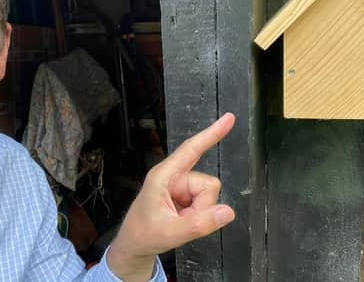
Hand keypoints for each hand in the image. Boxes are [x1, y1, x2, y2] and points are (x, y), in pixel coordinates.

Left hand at [107, 113, 235, 280]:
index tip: (229, 118)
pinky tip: (182, 219)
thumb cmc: (144, 234)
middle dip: (203, 206)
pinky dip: (198, 214)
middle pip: (209, 184)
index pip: (192, 149)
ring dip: (199, 212)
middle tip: (182, 220)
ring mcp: (180, 185)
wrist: (134, 245)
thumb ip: (200, 224)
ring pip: (209, 195)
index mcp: (164, 175)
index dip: (212, 134)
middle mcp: (174, 176)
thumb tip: (228, 212)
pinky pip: (205, 203)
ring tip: (180, 220)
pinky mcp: (184, 194)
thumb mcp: (171, 233)